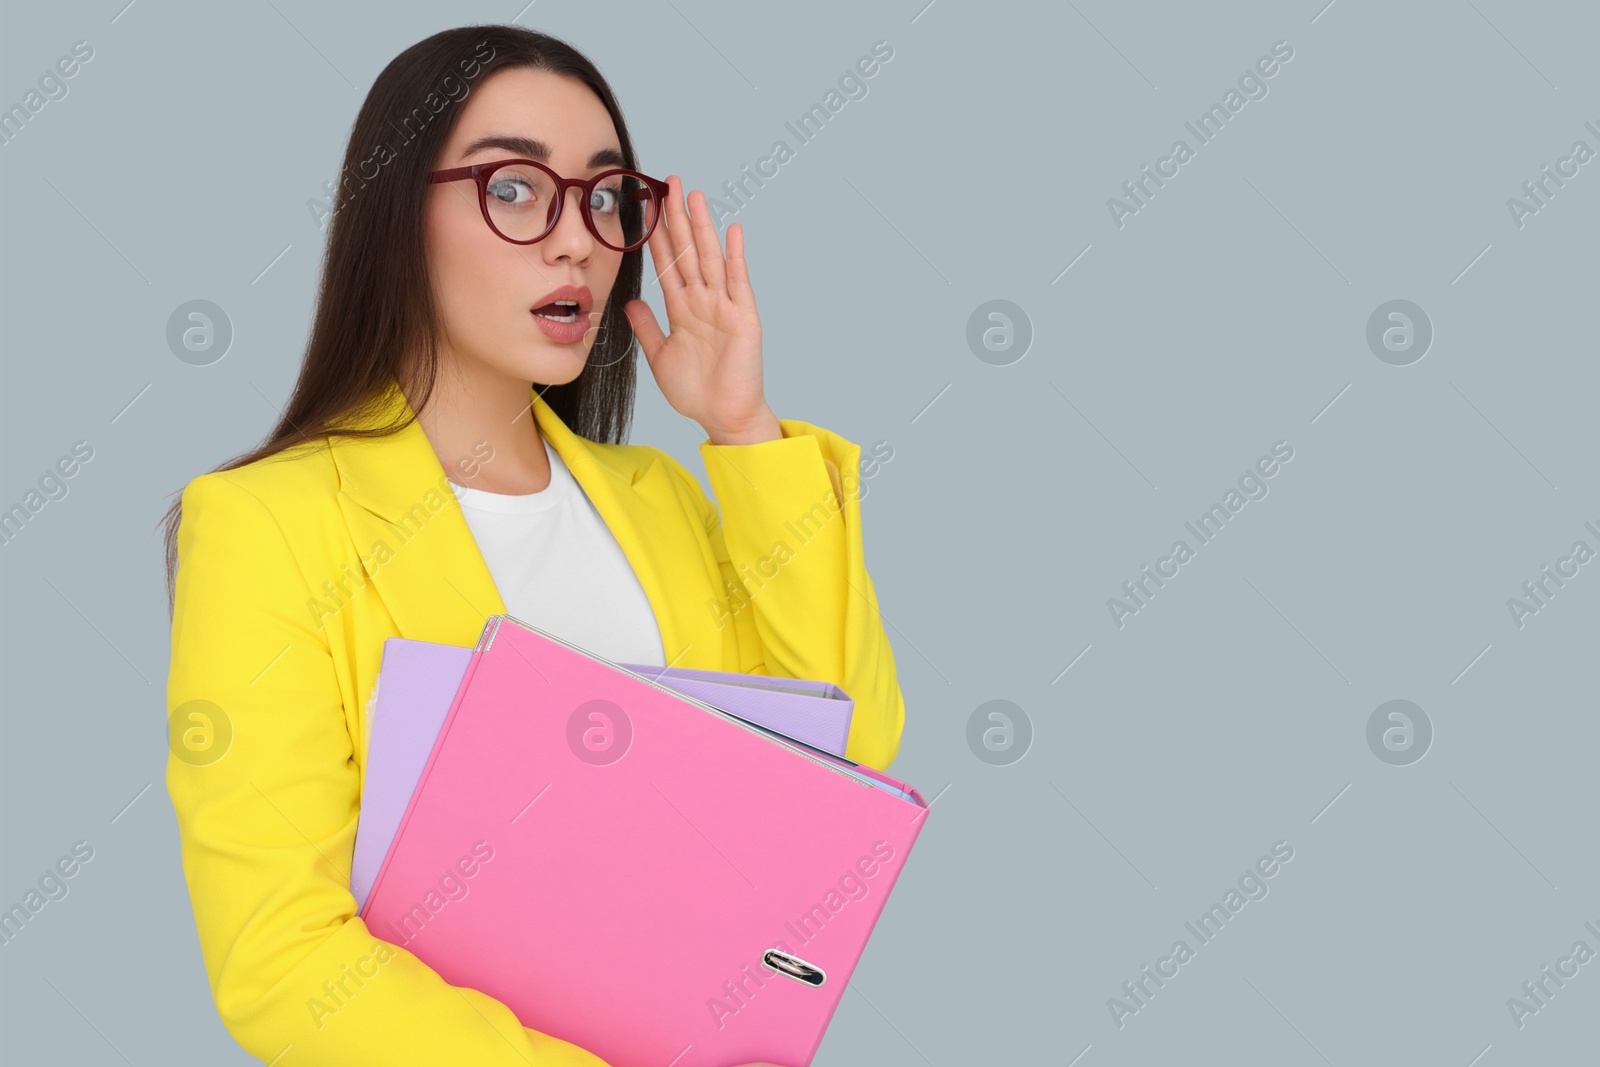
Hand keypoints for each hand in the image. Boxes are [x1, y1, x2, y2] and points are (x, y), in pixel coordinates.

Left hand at [622, 175, 779, 445]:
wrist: (723, 417)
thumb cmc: (696, 392)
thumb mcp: (659, 356)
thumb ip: (647, 328)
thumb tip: (629, 302)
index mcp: (682, 309)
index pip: (666, 264)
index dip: (656, 236)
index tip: (646, 208)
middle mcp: (703, 301)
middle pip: (686, 252)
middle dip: (677, 218)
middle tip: (669, 183)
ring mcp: (724, 307)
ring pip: (709, 258)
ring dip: (702, 227)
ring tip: (694, 195)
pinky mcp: (743, 318)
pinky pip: (738, 282)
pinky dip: (735, 256)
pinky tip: (732, 230)